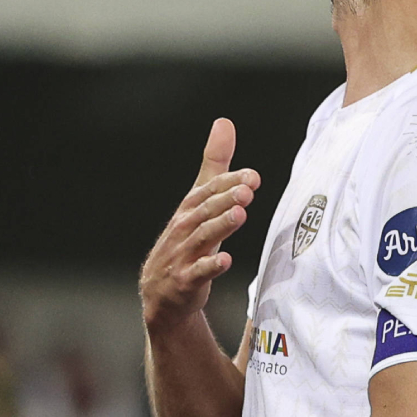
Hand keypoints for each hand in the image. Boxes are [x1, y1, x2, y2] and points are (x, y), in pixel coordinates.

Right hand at [141, 118, 260, 332]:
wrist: (164, 294)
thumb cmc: (188, 241)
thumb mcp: (200, 201)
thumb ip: (214, 165)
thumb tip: (224, 123)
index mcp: (189, 209)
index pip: (207, 191)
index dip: (228, 182)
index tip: (252, 176)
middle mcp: (182, 229)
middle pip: (203, 212)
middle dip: (225, 199)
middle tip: (247, 190)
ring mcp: (181, 256)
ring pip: (201, 239)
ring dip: (220, 226)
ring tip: (240, 215)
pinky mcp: (183, 281)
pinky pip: (196, 273)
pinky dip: (209, 266)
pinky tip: (225, 261)